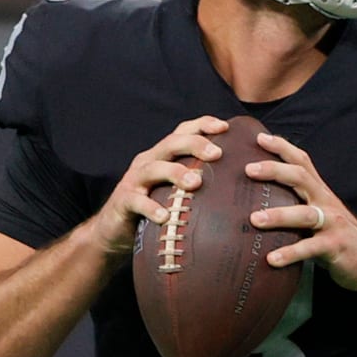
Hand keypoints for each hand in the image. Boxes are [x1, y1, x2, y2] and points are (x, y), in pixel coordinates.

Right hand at [91, 116, 227, 254]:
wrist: (115, 232)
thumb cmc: (157, 208)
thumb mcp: (178, 190)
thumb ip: (200, 181)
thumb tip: (242, 183)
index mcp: (164, 156)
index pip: (183, 131)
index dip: (203, 125)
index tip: (226, 126)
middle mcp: (149, 162)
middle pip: (171, 144)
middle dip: (195, 144)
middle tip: (217, 154)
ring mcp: (134, 180)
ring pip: (154, 169)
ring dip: (176, 173)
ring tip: (196, 183)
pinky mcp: (123, 202)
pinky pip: (137, 201)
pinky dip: (151, 207)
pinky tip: (165, 217)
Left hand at [246, 132, 356, 290]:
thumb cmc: (336, 235)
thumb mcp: (319, 213)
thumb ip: (297, 203)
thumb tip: (258, 198)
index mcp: (320, 192)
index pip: (302, 162)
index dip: (283, 147)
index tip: (259, 138)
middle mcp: (326, 203)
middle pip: (302, 178)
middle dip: (275, 170)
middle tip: (249, 169)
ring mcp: (332, 224)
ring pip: (305, 214)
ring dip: (279, 215)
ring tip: (254, 219)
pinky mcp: (335, 246)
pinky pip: (310, 249)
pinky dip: (290, 253)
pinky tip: (272, 260)